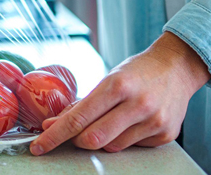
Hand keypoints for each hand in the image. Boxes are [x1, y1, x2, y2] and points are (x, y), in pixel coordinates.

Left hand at [30, 32, 210, 154]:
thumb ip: (84, 104)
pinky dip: (121, 139)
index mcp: (117, 86)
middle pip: (92, 138)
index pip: (77, 118)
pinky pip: (130, 147)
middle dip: (75, 140)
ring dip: (100, 139)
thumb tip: (54, 123)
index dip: (54, 135)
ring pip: (110, 147)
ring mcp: (153, 121)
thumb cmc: (137, 72)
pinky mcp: (164, 134)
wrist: (177, 68)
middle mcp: (137, 104)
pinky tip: (129, 122)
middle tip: (69, 134)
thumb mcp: (108, 79)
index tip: (39, 145)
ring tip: (109, 119)